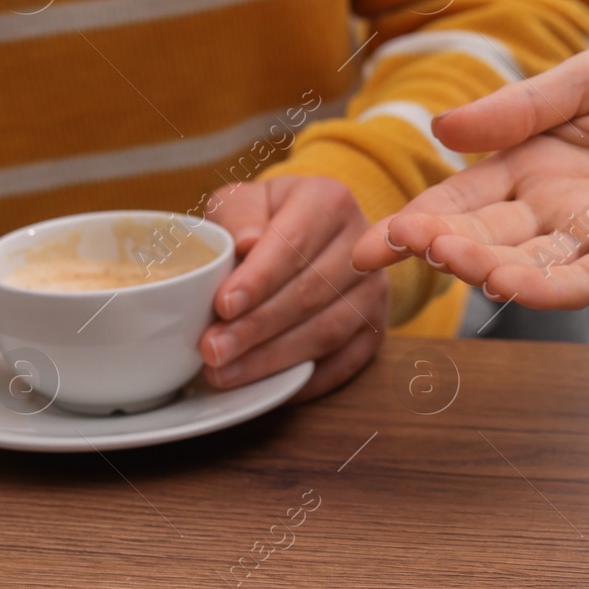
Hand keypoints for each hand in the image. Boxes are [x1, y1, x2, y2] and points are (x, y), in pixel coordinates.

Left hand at [202, 176, 385, 401]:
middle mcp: (363, 243)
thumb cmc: (266, 218)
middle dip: (257, 327)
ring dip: (274, 358)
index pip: (294, 242)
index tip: (223, 306)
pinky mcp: (376, 325)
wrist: (310, 232)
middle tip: (212, 350)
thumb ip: (238, 215)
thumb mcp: (243, 201)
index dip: (259, 278)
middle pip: (311, 292)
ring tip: (225, 373)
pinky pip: (347, 361)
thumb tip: (245, 244)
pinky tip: (269, 387)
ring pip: (328, 330)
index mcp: (328, 201)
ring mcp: (375, 288)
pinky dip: (307, 379)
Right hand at [350, 42, 588, 307]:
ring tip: (456, 259)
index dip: (412, 223)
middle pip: (482, 236)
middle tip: (407, 244)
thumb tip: (443, 128)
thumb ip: (524, 107)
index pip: (457, 199)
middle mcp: (552, 206)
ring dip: (488, 268)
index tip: (368, 246)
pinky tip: (515, 286)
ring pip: (527, 263)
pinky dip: (551, 287)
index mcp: (529, 160)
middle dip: (442, 245)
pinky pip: (588, 279)